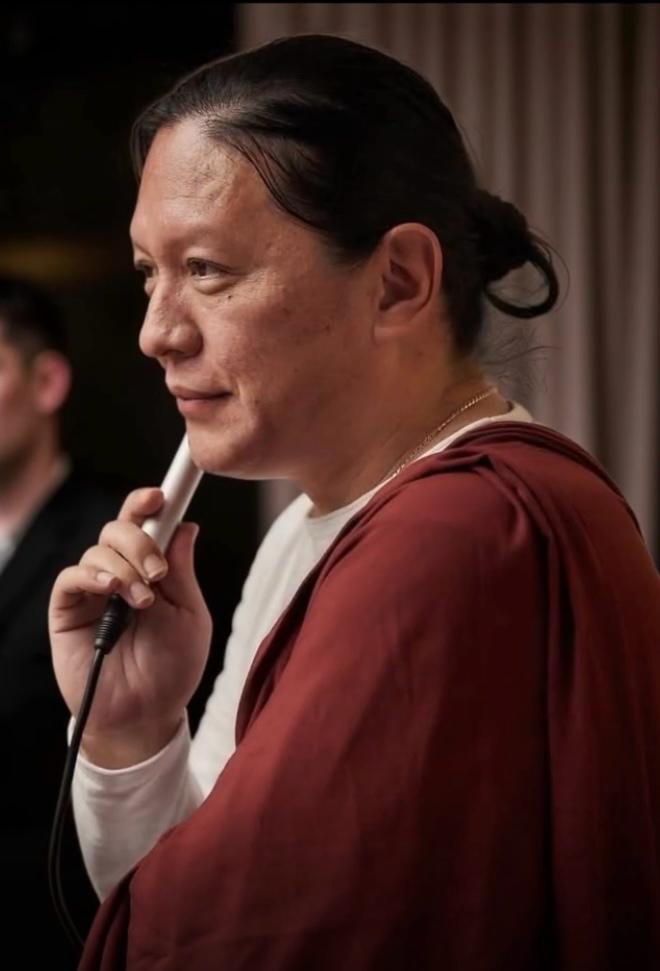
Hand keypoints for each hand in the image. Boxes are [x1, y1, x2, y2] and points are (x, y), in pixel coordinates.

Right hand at [49, 487, 211, 765]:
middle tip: (158, 571)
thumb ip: (183, 571)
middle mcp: (121, 573)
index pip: (147, 525)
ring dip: (125, 566)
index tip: (162, 494)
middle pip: (119, 526)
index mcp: (152, 570)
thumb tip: (186, 526)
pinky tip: (112, 589)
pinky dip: (93, 574)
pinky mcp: (67, 611)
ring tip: (143, 600)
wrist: (146, 715)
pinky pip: (71, 576)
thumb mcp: (190, 615)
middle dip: (140, 539)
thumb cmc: (172, 669)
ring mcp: (93, 591)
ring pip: (98, 548)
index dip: (150, 504)